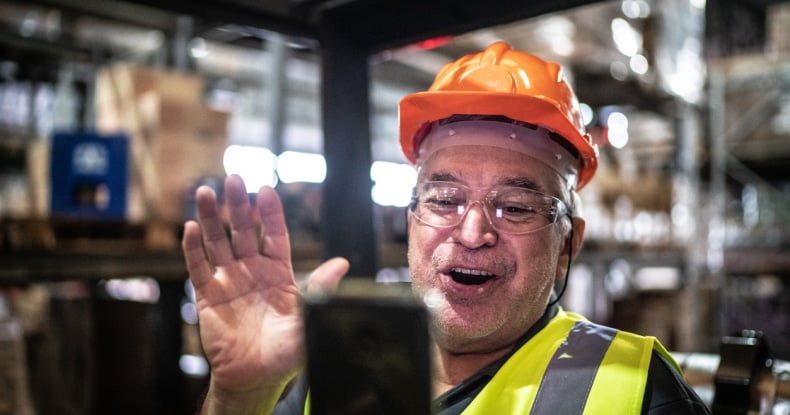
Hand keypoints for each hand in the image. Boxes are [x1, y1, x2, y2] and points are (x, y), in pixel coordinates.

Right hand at [182, 175, 348, 412]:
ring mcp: (229, 281)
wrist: (256, 377)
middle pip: (243, 231)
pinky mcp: (208, 296)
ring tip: (205, 191)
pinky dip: (193, 248)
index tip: (266, 189)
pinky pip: (199, 268)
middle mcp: (253, 271)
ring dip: (210, 217)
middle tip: (233, 178)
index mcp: (279, 272)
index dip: (270, 213)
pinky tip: (190, 227)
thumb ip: (321, 289)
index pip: (274, 235)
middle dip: (238, 205)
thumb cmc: (287, 350)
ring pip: (218, 242)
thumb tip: (342, 264)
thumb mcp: (309, 317)